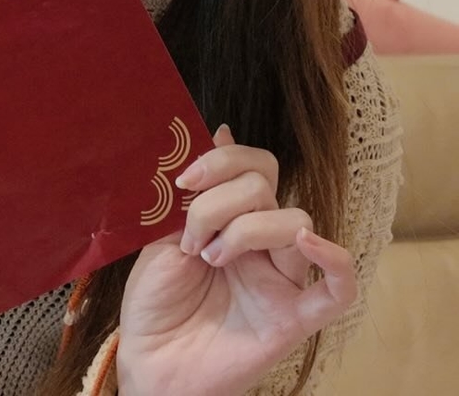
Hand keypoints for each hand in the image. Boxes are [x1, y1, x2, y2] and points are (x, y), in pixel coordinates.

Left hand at [116, 126, 356, 395]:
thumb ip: (191, 191)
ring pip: (295, 222)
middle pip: (267, 187)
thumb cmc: (154, 299)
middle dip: (220, 199)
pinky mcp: (294, 318)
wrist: (149, 360)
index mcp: (231, 217)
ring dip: (247, 229)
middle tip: (190, 233)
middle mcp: (261, 242)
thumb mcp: (162, 233)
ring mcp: (281, 278)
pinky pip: (338, 290)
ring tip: (210, 257)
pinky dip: (334, 261)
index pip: (253, 166)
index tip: (182, 179)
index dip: (223, 160)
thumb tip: (218, 128)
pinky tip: (306, 244)